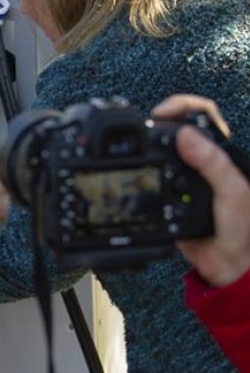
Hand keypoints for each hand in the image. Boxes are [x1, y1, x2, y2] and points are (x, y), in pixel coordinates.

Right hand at [153, 95, 249, 286]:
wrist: (228, 266)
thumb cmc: (241, 228)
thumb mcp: (233, 192)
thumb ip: (212, 163)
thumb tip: (184, 135)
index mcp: (220, 153)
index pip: (202, 114)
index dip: (181, 106)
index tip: (162, 114)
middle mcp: (200, 160)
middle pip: (175, 126)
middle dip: (156, 120)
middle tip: (142, 128)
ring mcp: (182, 176)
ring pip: (159, 148)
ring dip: (146, 143)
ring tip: (135, 145)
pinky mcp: (166, 192)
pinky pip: (149, 173)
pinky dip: (139, 167)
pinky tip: (134, 169)